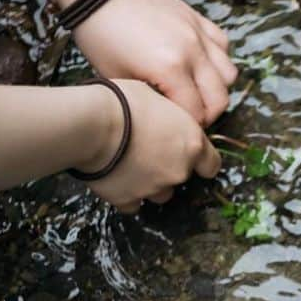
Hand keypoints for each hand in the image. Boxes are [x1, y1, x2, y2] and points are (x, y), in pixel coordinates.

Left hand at [73, 0, 237, 126]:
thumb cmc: (99, 35)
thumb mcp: (117, 78)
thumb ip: (149, 100)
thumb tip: (167, 115)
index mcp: (170, 68)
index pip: (196, 113)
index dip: (189, 127)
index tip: (177, 128)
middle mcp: (192, 51)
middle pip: (220, 98)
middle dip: (208, 114)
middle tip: (191, 116)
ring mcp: (198, 32)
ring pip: (229, 74)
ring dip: (217, 88)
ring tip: (199, 91)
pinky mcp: (197, 17)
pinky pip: (223, 45)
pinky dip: (218, 60)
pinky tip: (200, 64)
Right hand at [75, 80, 221, 212]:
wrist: (89, 124)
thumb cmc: (120, 101)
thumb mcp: (155, 96)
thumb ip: (170, 117)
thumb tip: (165, 120)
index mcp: (191, 144)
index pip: (211, 164)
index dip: (201, 162)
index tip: (191, 158)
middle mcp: (179, 170)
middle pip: (182, 178)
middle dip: (169, 168)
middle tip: (147, 150)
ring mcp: (155, 188)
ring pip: (160, 194)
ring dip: (151, 184)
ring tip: (130, 165)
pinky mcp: (129, 199)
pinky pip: (133, 203)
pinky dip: (127, 195)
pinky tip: (116, 179)